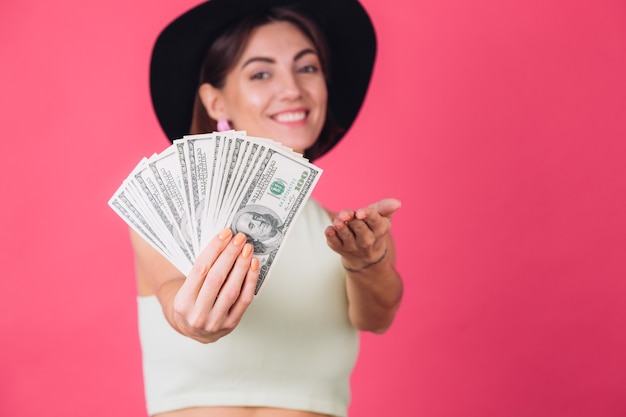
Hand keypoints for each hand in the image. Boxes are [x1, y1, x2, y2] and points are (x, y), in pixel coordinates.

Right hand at [171, 228, 258, 342]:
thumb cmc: (191, 304)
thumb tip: (223, 242)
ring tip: (247, 250)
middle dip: (230, 255)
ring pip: (231, 289)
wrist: (193, 330)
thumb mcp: (187, 288)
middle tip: (239, 239)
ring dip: (242, 266)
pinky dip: (250, 281)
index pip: (200, 269)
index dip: (214, 249)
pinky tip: (252, 266)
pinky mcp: (230, 324)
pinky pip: (244, 300)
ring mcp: (215, 321)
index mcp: (182, 302)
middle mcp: (197, 314)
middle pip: (216, 278)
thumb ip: (201, 270)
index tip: (225, 234)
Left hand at [325, 198, 400, 271]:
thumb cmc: (373, 228)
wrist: (366, 255)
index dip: (367, 215)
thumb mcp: (382, 217)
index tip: (360, 212)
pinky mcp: (339, 248)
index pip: (374, 220)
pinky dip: (330, 236)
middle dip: (351, 218)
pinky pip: (333, 242)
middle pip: (358, 226)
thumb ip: (385, 207)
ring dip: (340, 226)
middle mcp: (367, 240)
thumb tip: (397, 203)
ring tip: (337, 220)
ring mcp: (352, 246)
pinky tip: (330, 230)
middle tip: (345, 214)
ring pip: (345, 235)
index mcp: (379, 229)